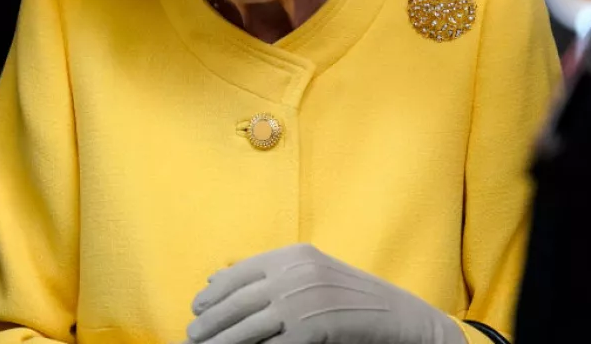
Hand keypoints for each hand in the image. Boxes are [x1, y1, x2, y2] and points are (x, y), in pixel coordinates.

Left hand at [187, 244, 465, 343]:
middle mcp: (296, 274)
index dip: (215, 291)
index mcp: (296, 255)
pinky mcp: (310, 331)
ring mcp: (303, 303)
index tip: (197, 307)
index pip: (242, 271)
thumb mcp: (313, 275)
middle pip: (238, 301)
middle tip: (192, 337)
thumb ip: (274, 275)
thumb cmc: (354, 299)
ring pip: (246, 329)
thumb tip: (218, 280)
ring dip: (220, 343)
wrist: (399, 316)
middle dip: (211, 322)